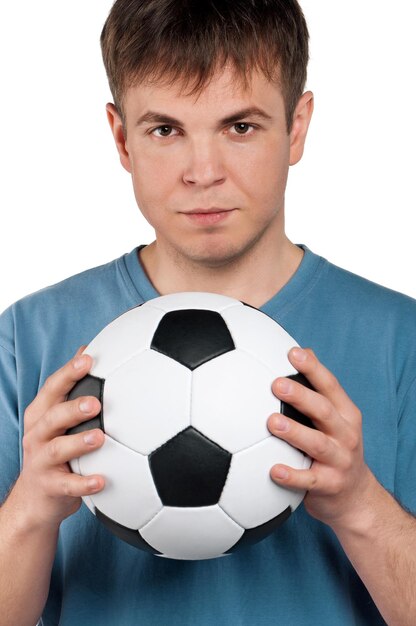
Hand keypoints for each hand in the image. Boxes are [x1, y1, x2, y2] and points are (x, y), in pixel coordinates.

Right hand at [17, 347, 104, 528]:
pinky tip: (102, 481)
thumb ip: (72, 389)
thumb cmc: (55, 451)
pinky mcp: (50, 487)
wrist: (35, 499)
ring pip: (56, 449)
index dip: (69, 372)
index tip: (88, 359)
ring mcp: (41, 462)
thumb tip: (88, 350)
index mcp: (42, 414)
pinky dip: (84, 483)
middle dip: (73, 408)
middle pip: (52, 416)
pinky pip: (67, 486)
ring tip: (100, 437)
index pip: (52, 388)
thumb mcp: (58, 419)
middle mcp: (37, 435)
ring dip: (78, 443)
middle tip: (96, 403)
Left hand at [268, 347, 373, 528]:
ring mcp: (340, 461)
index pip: (330, 386)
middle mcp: (345, 434)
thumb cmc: (335, 450)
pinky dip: (292, 476)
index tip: (293, 352)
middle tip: (277, 384)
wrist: (356, 498)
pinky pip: (309, 481)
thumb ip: (317, 391)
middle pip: (324, 411)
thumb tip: (300, 350)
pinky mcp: (330, 486)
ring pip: (317, 444)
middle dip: (301, 396)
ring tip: (272, 422)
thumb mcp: (334, 419)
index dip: (313, 368)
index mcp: (345, 414)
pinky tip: (273, 470)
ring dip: (294, 432)